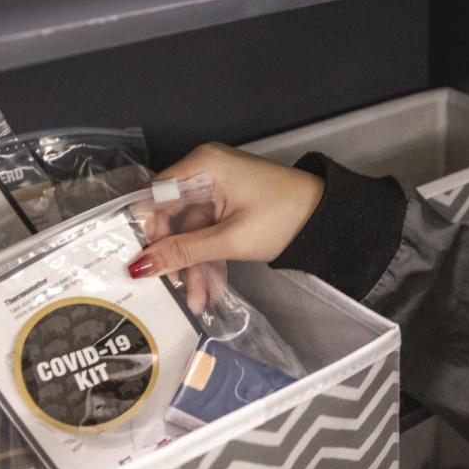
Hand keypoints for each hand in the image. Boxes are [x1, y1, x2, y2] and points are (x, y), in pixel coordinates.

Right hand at [127, 143, 323, 311]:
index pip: (155, 197)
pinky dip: (210, 260)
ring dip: (195, 267)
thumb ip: (183, 252)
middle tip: (172, 290)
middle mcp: (206, 172)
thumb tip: (139, 265)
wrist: (329, 220)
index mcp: (203, 166)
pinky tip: (209, 292)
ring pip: (193, 233)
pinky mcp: (231, 206)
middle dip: (176, 258)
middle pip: (174, 218)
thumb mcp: (230, 239)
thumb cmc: (284, 218)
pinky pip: (210, 234)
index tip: (144, 264)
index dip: (148, 231)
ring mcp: (219, 190)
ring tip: (197, 303)